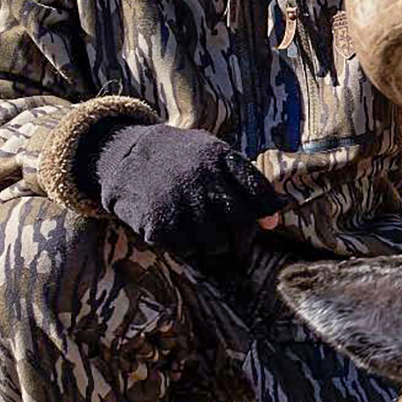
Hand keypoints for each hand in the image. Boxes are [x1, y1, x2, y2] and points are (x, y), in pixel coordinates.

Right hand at [88, 122, 279, 256]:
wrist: (124, 154)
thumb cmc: (181, 157)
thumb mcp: (214, 152)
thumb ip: (247, 180)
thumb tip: (277, 216)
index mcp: (217, 159)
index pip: (257, 195)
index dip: (265, 212)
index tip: (266, 222)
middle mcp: (199, 181)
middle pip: (239, 225)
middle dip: (242, 237)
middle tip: (235, 239)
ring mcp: (177, 204)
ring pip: (215, 244)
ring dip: (214, 244)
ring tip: (204, 231)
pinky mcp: (156, 224)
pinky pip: (186, 249)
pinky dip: (188, 246)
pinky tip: (181, 230)